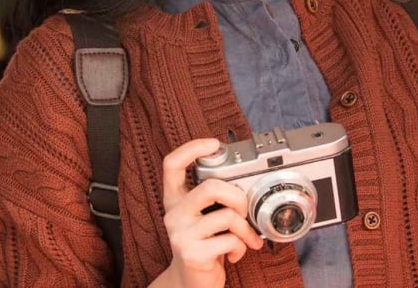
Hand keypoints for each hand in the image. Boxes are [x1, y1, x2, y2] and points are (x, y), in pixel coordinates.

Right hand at [151, 138, 264, 287]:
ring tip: (245, 239)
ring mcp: (181, 234)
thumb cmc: (204, 245)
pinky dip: (241, 248)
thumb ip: (214, 200)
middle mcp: (174, 214)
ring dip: (245, 230)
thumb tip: (244, 183)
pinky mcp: (192, 254)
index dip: (192, 148)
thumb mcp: (203, 219)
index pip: (172, 164)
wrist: (191, 283)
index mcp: (175, 200)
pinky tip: (233, 254)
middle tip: (244, 211)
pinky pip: (230, 240)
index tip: (214, 144)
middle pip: (211, 187)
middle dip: (238, 197)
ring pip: (227, 216)